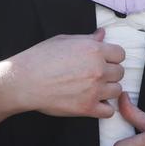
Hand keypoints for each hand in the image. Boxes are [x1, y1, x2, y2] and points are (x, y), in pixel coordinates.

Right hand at [0, 28, 125, 145]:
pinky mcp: (87, 108)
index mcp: (93, 50)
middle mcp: (98, 69)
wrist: (25, 81)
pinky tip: (92, 101)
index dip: (112, 57)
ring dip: (107, 89)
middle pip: (120, 72)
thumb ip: (87, 39)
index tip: (104, 60)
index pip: (120, 54)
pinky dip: (103, 107)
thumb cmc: (40, 58)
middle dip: (110, 72)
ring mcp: (94, 90)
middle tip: (95, 74)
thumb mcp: (64, 40)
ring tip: (92, 88)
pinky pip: (108, 111)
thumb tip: (101, 34)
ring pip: (116, 90)